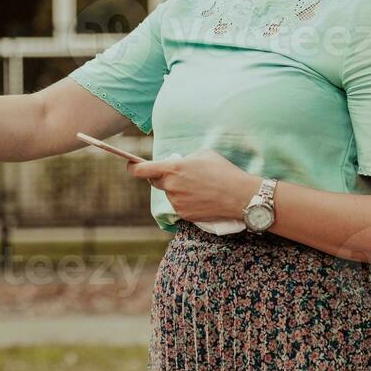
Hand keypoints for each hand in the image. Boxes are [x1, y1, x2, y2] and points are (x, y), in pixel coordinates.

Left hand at [126, 149, 258, 220]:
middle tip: (180, 175)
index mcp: (172, 169)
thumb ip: (183, 160)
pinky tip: (201, 198)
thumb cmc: (223, 171)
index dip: (133, 167)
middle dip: (162, 177)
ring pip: (169, 194)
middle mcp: (171, 186)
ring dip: (177, 190)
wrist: (239, 196)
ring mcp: (176, 202)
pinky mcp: (184, 215)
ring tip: (199, 187)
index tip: (130, 166)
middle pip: (155, 182)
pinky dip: (186, 201)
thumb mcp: (203, 155)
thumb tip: (177, 163)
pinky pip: (178, 205)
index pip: (141, 170)